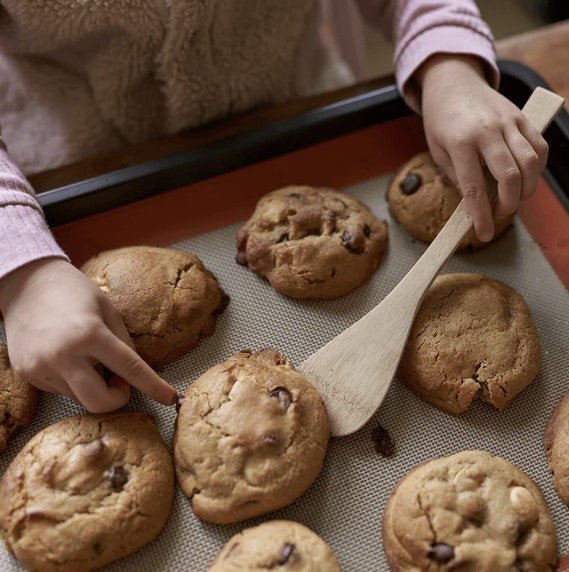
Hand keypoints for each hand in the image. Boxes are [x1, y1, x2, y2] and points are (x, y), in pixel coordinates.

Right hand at [0, 258, 176, 411]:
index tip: (170, 398)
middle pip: (99, 402)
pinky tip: (67, 356)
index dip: (153, 387)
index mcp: (90, 334)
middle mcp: (63, 355)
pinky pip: (61, 390)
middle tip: (120, 381)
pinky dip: (73, 381)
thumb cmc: (74, 290)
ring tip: (88, 358)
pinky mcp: (27, 374)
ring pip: (79, 397)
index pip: (130, 369)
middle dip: (117, 398)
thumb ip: (124, 342)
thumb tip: (133, 373)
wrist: (26, 283)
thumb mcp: (108, 309)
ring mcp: (41, 367)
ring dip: (92, 386)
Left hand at [417, 54, 547, 240]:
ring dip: (526, 189)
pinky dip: (537, 168)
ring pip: (530, 162)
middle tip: (499, 215)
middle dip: (509, 204)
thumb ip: (456, 177)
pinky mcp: (521, 117)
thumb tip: (473, 204)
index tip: (484, 234)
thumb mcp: (437, 152)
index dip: (481, 215)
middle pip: (510, 176)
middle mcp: (486, 131)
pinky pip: (539, 146)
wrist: (454, 84)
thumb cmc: (441, 121)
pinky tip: (525, 178)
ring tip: (512, 198)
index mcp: (459, 143)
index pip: (474, 188)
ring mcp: (508, 122)